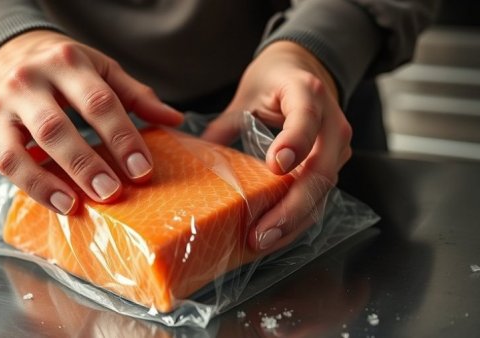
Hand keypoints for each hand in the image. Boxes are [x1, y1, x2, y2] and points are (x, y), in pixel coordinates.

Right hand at [0, 30, 182, 214]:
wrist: (6, 54)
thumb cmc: (63, 68)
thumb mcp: (101, 69)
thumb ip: (136, 95)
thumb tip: (174, 120)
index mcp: (65, 62)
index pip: (98, 102)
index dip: (121, 138)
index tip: (142, 169)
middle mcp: (28, 81)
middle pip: (56, 127)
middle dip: (85, 163)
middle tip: (112, 191)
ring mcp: (1, 107)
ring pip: (21, 150)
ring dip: (49, 182)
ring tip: (77, 204)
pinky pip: (6, 164)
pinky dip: (31, 187)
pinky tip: (58, 202)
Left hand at [201, 41, 351, 250]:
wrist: (304, 68)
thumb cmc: (274, 79)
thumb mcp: (247, 94)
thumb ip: (225, 125)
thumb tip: (195, 159)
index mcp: (307, 93)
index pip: (306, 118)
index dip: (294, 142)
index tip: (275, 166)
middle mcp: (331, 122)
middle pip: (320, 172)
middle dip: (290, 208)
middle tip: (260, 234)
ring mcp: (336, 147)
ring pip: (322, 192)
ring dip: (293, 221)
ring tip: (262, 242)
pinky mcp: (333, 164)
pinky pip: (319, 196)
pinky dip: (297, 218)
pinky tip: (273, 234)